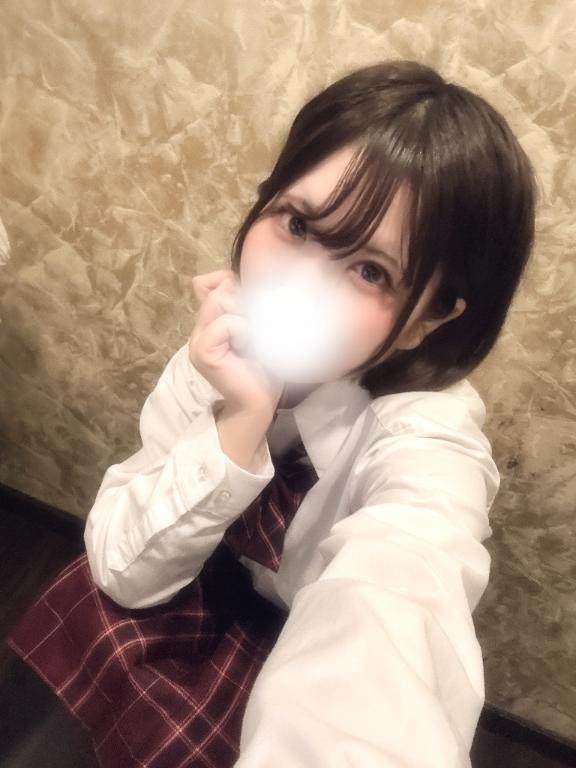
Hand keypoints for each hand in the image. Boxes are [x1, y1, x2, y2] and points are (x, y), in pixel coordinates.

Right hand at [188, 269, 283, 414]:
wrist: (258, 403)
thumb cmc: (263, 367)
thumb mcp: (256, 329)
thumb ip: (246, 307)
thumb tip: (243, 283)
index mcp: (208, 323)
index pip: (206, 282)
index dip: (230, 284)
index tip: (250, 309)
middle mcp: (198, 330)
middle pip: (217, 288)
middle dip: (243, 300)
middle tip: (256, 327)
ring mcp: (197, 341)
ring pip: (219, 300)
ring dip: (244, 315)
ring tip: (252, 337)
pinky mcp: (203, 351)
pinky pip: (225, 323)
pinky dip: (243, 329)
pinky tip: (249, 345)